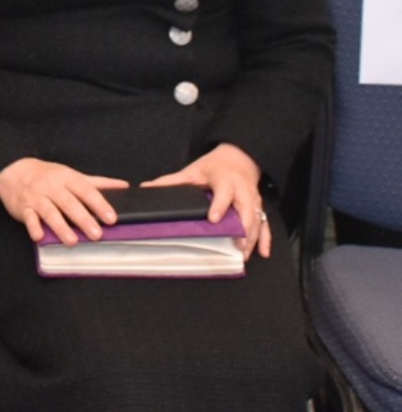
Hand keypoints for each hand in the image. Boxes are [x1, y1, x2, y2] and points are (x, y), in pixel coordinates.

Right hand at [0, 157, 125, 244]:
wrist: (14, 172)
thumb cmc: (48, 176)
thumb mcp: (72, 175)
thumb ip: (98, 183)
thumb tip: (124, 186)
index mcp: (66, 178)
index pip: (86, 191)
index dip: (99, 204)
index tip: (111, 218)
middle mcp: (51, 187)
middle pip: (69, 203)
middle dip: (83, 219)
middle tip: (97, 234)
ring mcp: (36, 197)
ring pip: (50, 212)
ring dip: (61, 227)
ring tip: (72, 241)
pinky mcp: (23, 208)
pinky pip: (29, 218)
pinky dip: (34, 228)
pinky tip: (40, 237)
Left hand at [145, 143, 269, 259]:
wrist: (239, 158)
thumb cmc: (214, 166)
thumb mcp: (192, 170)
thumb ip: (171, 181)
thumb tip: (147, 187)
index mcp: (225, 179)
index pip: (224, 192)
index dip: (220, 205)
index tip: (214, 219)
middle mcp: (242, 190)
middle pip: (246, 209)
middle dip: (243, 227)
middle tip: (236, 243)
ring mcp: (253, 199)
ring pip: (257, 219)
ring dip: (252, 237)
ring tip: (243, 253)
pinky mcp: (258, 206)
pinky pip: (264, 223)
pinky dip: (264, 238)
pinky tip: (262, 252)